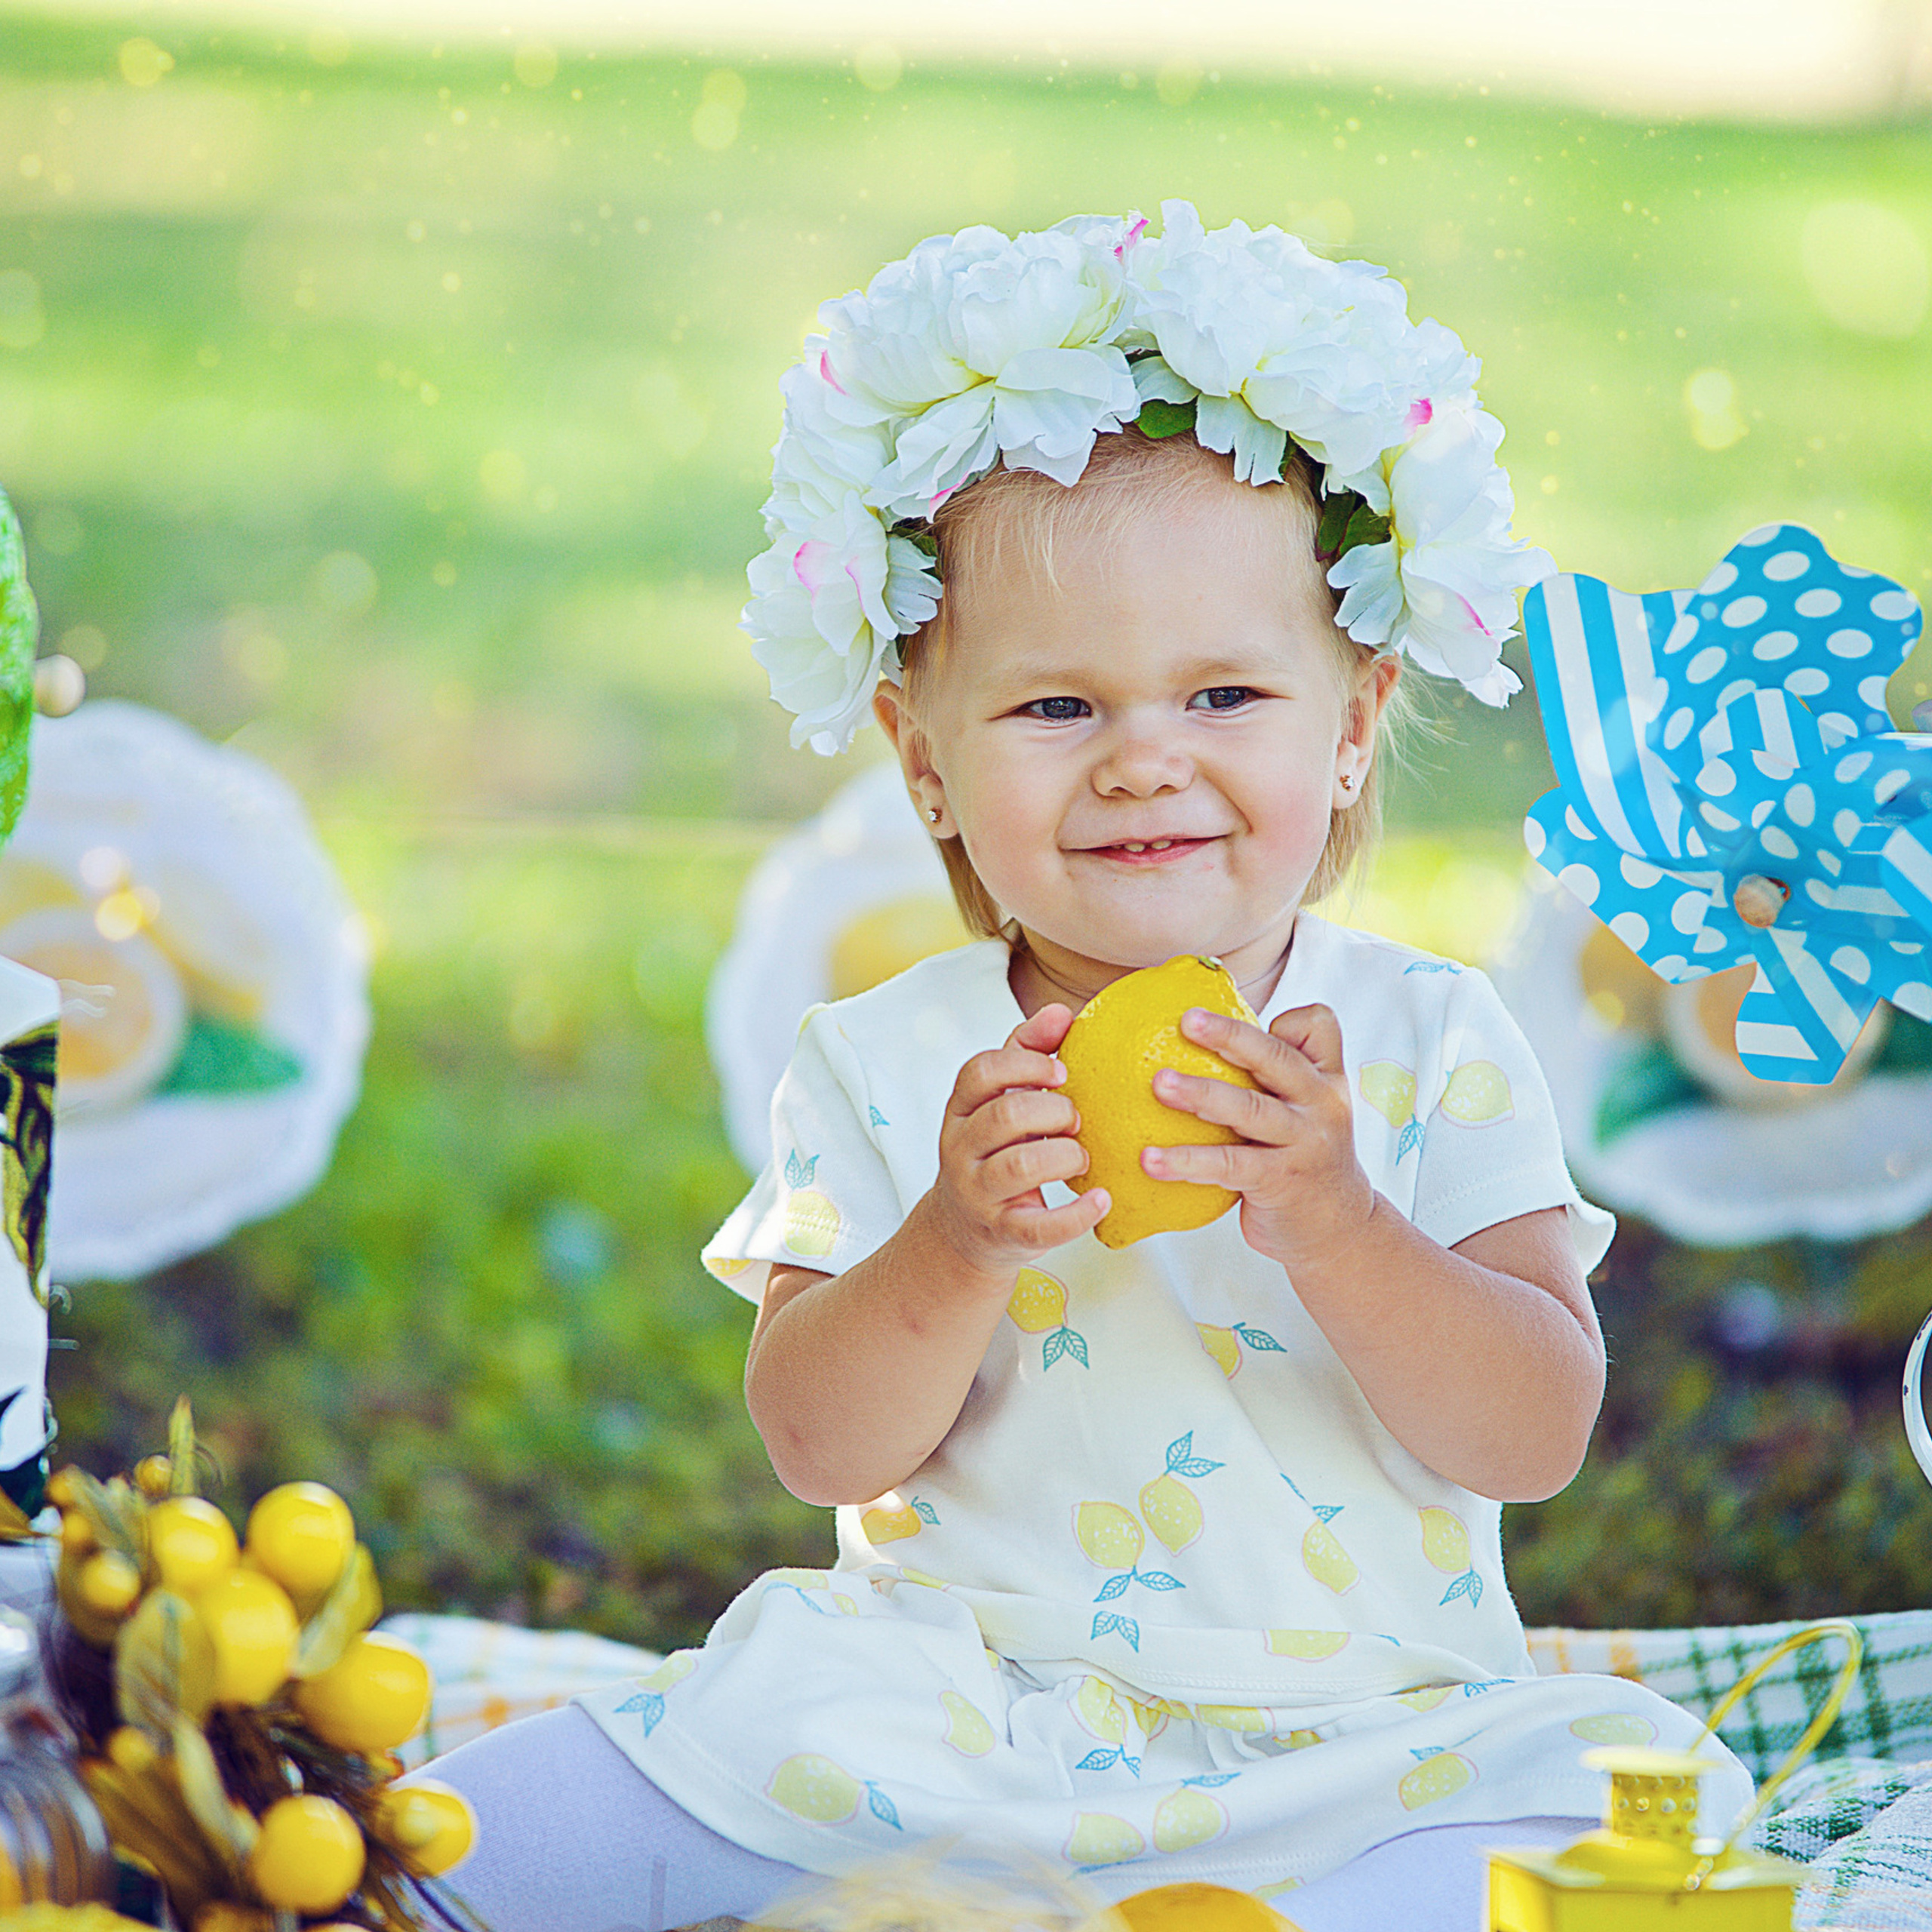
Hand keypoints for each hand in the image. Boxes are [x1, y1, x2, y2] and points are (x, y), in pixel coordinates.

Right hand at [926, 1004, 1109, 1279]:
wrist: (964, 1230)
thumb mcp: (1001, 1101)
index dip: (1025, 1066)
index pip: (979, 1072)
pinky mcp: (1002, 1231)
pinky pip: (1039, 1227)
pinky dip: (1077, 1214)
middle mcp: (961, 1148)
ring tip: (1082, 1157)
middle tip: (1077, 1121)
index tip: (1062, 1073)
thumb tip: (1061, 1012)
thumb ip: (1026, 1054)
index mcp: (961, 1109)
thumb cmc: (996, 1151)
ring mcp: (977, 1191)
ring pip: (1019, 1166)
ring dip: (1065, 1155)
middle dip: (1054, 1112)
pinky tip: (1102, 1200)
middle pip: (1005, 1115)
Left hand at [1144, 1002, 1375, 1270]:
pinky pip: (1230, 1165)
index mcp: (1324, 1079)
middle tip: (1186, 1021)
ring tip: (1159, 1084)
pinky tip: (1150, 1160)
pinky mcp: (1280, 1181)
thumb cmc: (1303, 1158)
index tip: (1261, 1016)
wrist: (1339, 1229)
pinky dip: (1188, 1160)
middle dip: (1230, 1036)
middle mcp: (1320, 1104)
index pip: (1319, 1028)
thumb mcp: (1305, 1112)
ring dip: (1201, 1093)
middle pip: (1276, 1059)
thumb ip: (1269, 1081)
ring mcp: (1304, 1143)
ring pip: (1249, 1109)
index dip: (1289, 1018)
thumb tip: (1190, 1048)